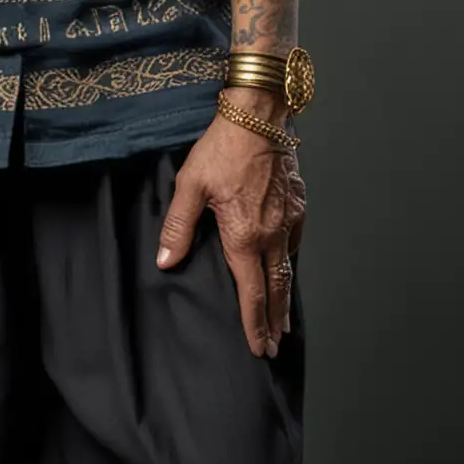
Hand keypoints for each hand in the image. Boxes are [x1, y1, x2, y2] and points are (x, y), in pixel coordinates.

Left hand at [155, 98, 306, 359]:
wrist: (258, 117)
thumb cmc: (222, 149)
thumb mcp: (190, 186)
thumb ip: (178, 227)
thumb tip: (165, 261)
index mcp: (244, 235)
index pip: (251, 292)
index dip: (254, 323)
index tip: (259, 346)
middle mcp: (271, 234)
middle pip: (276, 288)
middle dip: (275, 320)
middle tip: (275, 344)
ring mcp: (289, 219)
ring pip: (289, 268)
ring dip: (285, 296)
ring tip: (284, 318)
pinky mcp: (298, 203)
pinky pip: (295, 241)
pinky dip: (290, 261)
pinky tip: (286, 264)